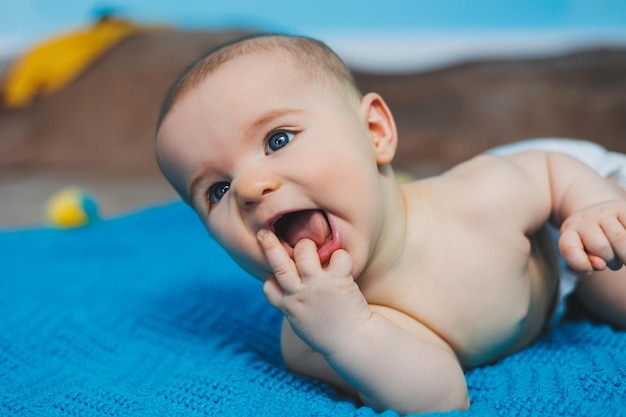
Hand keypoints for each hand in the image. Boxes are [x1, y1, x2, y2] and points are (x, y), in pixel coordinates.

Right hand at [257, 229, 371, 354]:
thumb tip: (292, 298)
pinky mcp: (337, 281)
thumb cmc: (330, 334)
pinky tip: (343, 264)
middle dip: (270, 246)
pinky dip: (340, 256)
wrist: (353, 344)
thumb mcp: (304, 325)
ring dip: (308, 245)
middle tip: (264, 232)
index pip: (269, 288)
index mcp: (289, 307)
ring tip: (315, 249)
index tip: (273, 275)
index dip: (270, 279)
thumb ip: (296, 308)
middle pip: (279, 265)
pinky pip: (337, 257)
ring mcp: (317, 286)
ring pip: (304, 252)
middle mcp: (299, 295)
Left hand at [559, 201, 625, 271]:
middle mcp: (585, 218)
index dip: (580, 264)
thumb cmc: (592, 242)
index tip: (589, 271)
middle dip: (611, 260)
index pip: (569, 248)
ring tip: (622, 254)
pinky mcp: (623, 208)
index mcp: (569, 230)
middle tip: (613, 261)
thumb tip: (600, 264)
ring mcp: (606, 211)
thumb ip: (585, 263)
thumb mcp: (582, 253)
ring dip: (625, 254)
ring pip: (620, 240)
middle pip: (600, 247)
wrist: (601, 214)